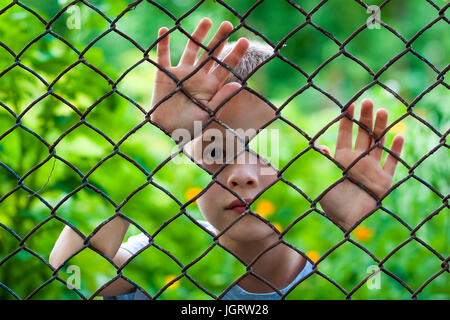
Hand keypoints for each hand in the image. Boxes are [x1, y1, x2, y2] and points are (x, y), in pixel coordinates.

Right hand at [150, 18, 248, 136]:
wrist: (168, 131)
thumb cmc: (190, 126)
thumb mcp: (208, 114)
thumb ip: (222, 99)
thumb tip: (239, 84)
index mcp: (211, 86)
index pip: (226, 67)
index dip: (235, 54)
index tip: (245, 41)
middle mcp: (198, 76)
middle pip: (211, 54)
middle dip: (219, 39)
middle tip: (228, 25)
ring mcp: (182, 73)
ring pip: (192, 49)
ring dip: (197, 35)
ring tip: (207, 21)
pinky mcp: (165, 74)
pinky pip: (163, 56)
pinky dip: (163, 43)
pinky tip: (164, 30)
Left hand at [319, 99, 404, 230]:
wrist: (346, 224)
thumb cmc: (331, 203)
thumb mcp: (321, 179)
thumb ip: (323, 162)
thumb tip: (319, 145)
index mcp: (340, 159)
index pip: (344, 135)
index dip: (347, 120)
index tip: (349, 105)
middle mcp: (357, 161)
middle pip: (363, 135)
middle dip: (365, 118)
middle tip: (368, 101)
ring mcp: (372, 169)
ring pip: (378, 143)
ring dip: (381, 128)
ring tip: (383, 111)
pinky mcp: (384, 180)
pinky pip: (392, 163)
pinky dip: (396, 150)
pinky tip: (399, 135)